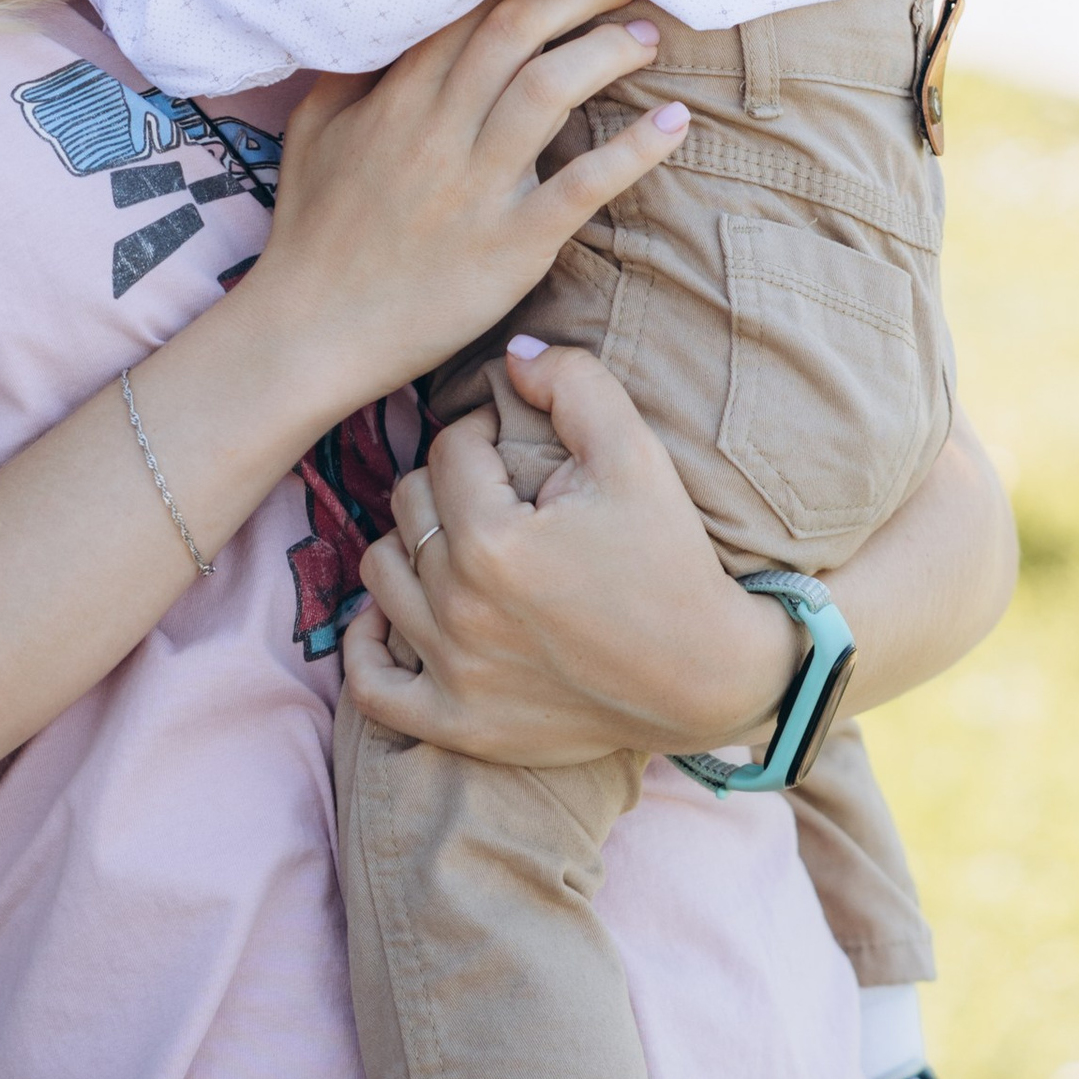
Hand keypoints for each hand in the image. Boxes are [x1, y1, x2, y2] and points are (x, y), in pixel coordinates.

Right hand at [229, 0, 692, 418]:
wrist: (310, 332)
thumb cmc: (312, 232)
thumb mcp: (313, 132)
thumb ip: (352, 70)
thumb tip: (387, 22)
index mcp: (396, 98)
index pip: (471, 9)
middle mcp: (438, 130)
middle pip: (518, 29)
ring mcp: (475, 188)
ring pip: (551, 88)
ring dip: (610, 50)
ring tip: (646, 37)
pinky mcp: (510, 245)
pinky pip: (581, 186)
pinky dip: (634, 150)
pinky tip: (675, 121)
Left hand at [341, 338, 801, 766]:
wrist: (709, 679)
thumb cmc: (672, 562)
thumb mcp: (637, 455)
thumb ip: (574, 383)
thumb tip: (514, 354)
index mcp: (493, 541)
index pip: (450, 449)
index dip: (486, 432)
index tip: (521, 448)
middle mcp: (459, 609)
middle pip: (407, 505)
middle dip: (449, 483)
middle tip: (499, 493)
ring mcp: (453, 673)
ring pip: (380, 575)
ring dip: (409, 546)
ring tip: (457, 541)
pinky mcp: (458, 725)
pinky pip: (371, 685)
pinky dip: (369, 646)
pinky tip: (394, 615)